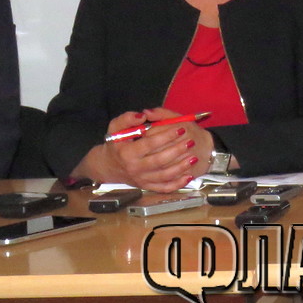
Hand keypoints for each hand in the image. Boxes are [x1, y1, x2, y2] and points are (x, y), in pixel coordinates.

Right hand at [72, 108, 212, 191]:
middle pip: (159, 161)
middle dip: (177, 151)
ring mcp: (142, 179)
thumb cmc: (115, 144)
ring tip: (193, 157)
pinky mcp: (147, 187)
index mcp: (128, 153)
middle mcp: (135, 168)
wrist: (109, 167)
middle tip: (191, 141)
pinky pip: (164, 188)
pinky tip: (189, 176)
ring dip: (181, 168)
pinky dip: (177, 184)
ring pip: (164, 176)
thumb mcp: (115, 128)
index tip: (180, 128)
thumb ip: (127, 118)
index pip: (150, 144)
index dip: (166, 136)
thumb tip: (143, 115)